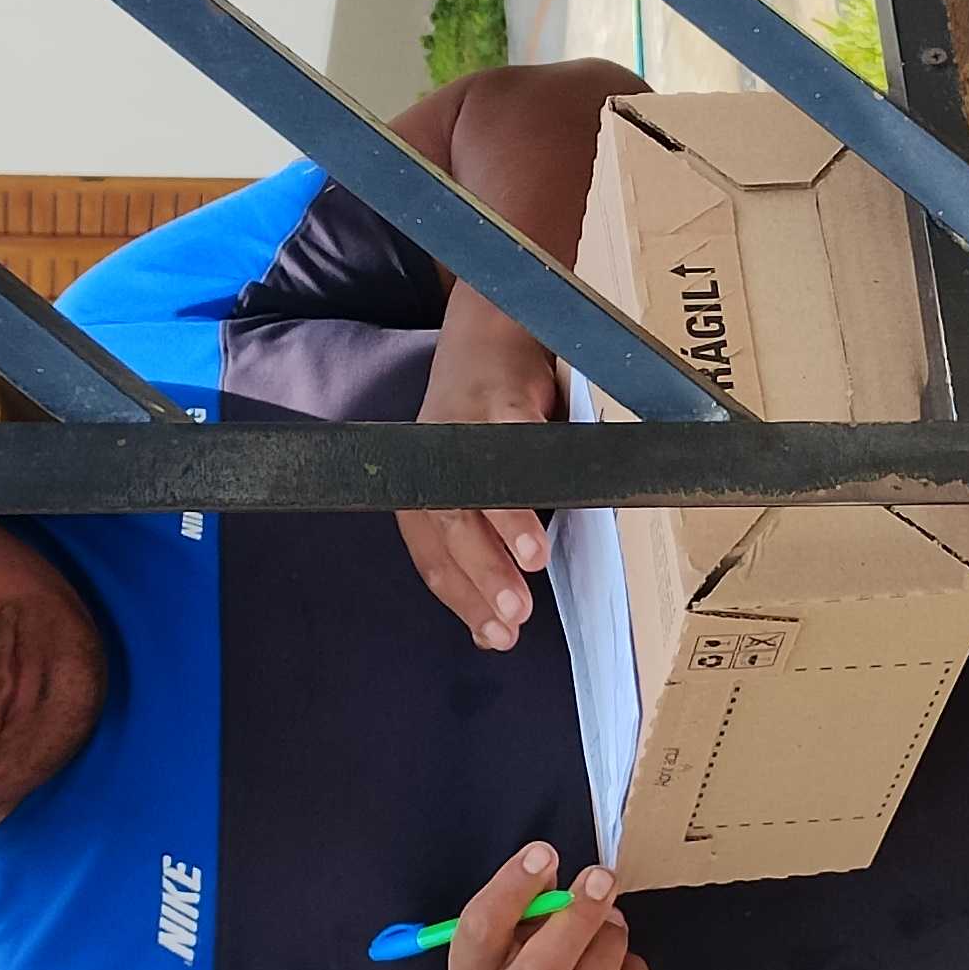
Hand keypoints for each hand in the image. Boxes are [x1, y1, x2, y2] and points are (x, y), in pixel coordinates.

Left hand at [400, 307, 558, 649]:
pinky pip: (510, 443)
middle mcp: (430, 464)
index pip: (433, 560)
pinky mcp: (495, 401)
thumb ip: (487, 548)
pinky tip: (546, 499)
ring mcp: (459, 430)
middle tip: (513, 619)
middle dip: (480, 577)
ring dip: (501, 530)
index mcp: (422, 491)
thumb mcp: (481, 486)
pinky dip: (524, 476)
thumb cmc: (489, 423)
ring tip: (530, 567)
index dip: (463, 601)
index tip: (497, 638)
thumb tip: (494, 630)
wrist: (492, 331)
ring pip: (473, 489)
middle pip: (446, 530)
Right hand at [445, 844, 648, 969]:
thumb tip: (546, 865)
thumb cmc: (531, 965)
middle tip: (602, 876)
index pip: (480, 931)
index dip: (511, 888)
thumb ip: (527, 900)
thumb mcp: (515, 934)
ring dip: (610, 938)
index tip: (544, 852)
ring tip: (611, 920)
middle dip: (576, 917)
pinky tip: (618, 963)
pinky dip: (631, 966)